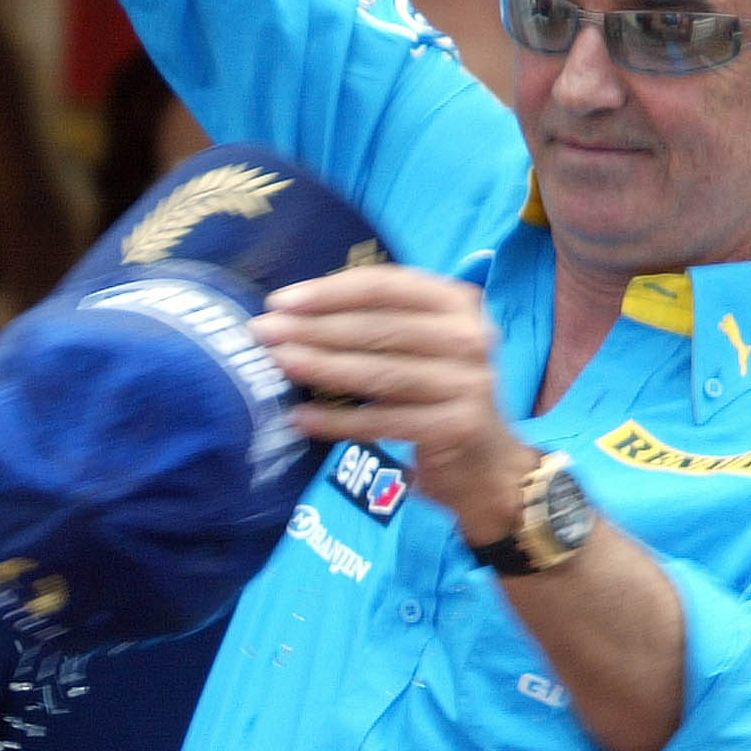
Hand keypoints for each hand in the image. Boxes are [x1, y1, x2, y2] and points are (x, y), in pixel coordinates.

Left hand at [249, 266, 526, 542]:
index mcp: (458, 304)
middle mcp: (469, 338)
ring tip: (277, 363)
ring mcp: (467, 384)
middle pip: (379, 327)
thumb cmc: (440, 394)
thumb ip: (378, 322)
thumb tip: (295, 312)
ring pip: (380, 373)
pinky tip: (301, 418)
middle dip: (314, 328)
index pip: (386, 286)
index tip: (281, 301)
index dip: (330, 291)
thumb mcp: (423, 345)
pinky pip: (383, 421)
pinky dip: (338, 421)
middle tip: (263, 333)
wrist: (487, 465)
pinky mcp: (456, 428)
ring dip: (322, 367)